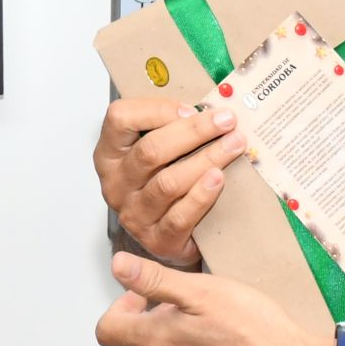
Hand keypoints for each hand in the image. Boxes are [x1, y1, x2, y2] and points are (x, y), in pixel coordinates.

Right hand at [94, 99, 241, 265]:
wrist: (169, 236)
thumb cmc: (163, 182)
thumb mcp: (157, 151)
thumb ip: (169, 128)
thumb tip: (208, 106)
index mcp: (110, 154)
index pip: (120, 118)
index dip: (157, 110)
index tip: (192, 108)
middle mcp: (116, 184)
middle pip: (150, 151)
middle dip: (194, 132)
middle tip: (226, 121)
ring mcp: (134, 214)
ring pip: (168, 183)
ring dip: (206, 159)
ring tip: (234, 145)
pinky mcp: (157, 239)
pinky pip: (180, 216)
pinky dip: (202, 195)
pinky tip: (219, 179)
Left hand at [94, 252, 322, 345]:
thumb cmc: (256, 330)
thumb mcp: (204, 291)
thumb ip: (156, 281)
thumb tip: (119, 266)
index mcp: (159, 342)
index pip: (107, 331)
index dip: (119, 308)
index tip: (146, 295)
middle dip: (140, 323)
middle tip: (171, 304)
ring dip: (167, 340)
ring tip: (200, 319)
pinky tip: (220, 343)